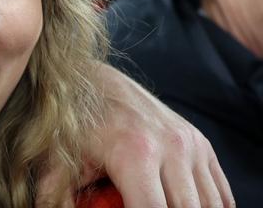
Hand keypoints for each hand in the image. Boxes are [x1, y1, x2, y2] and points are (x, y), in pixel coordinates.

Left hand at [37, 64, 234, 206]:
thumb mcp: (57, 158)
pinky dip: (208, 207)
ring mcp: (190, 144)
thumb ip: (54, 195)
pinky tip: (183, 205)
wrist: (94, 79)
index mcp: (134, 152)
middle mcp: (170, 146)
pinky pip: (220, 193)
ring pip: (207, 204)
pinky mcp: (201, 144)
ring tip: (154, 203)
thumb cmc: (72, 121)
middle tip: (137, 205)